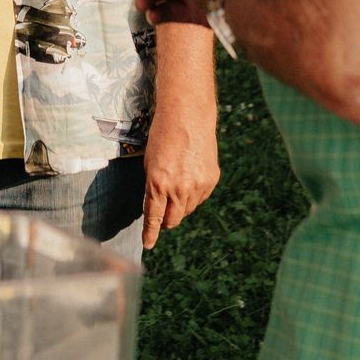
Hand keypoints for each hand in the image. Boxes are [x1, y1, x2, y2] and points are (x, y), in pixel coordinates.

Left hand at [141, 109, 219, 251]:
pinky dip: (194, 194)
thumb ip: (153, 187)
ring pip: (188, 210)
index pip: (154, 218)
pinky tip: (190, 177)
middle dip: (166, 221)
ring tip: (177, 185)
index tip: (148, 244)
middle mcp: (179, 189)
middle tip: (164, 213)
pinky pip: (201, 198)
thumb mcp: (149, 163)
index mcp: (158, 184)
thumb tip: (156, 206)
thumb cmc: (163, 135)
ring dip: (180, 206)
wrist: (188, 115)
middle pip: (173, 220)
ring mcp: (198, 186)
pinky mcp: (211, 180)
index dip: (150, 234)